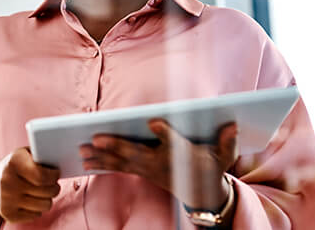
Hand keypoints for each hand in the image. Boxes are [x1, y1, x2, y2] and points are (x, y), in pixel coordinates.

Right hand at [0, 147, 60, 222]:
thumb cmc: (17, 165)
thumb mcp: (25, 153)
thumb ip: (41, 155)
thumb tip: (62, 160)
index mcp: (13, 162)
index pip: (42, 176)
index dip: (54, 176)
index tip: (56, 173)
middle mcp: (7, 181)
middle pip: (47, 192)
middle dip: (55, 188)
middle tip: (53, 184)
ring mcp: (6, 199)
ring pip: (45, 205)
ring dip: (48, 199)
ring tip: (42, 192)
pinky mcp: (7, 214)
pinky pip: (36, 215)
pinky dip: (37, 208)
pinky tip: (31, 200)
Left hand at [79, 120, 237, 210]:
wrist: (201, 194)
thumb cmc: (210, 167)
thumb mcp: (223, 156)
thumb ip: (227, 141)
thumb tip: (233, 125)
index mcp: (180, 155)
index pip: (172, 142)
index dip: (163, 132)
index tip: (152, 121)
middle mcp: (160, 163)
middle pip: (137, 154)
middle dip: (116, 146)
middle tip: (96, 139)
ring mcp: (148, 170)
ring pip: (122, 163)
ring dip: (101, 157)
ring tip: (81, 151)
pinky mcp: (141, 172)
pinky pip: (119, 168)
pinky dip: (102, 164)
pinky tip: (85, 161)